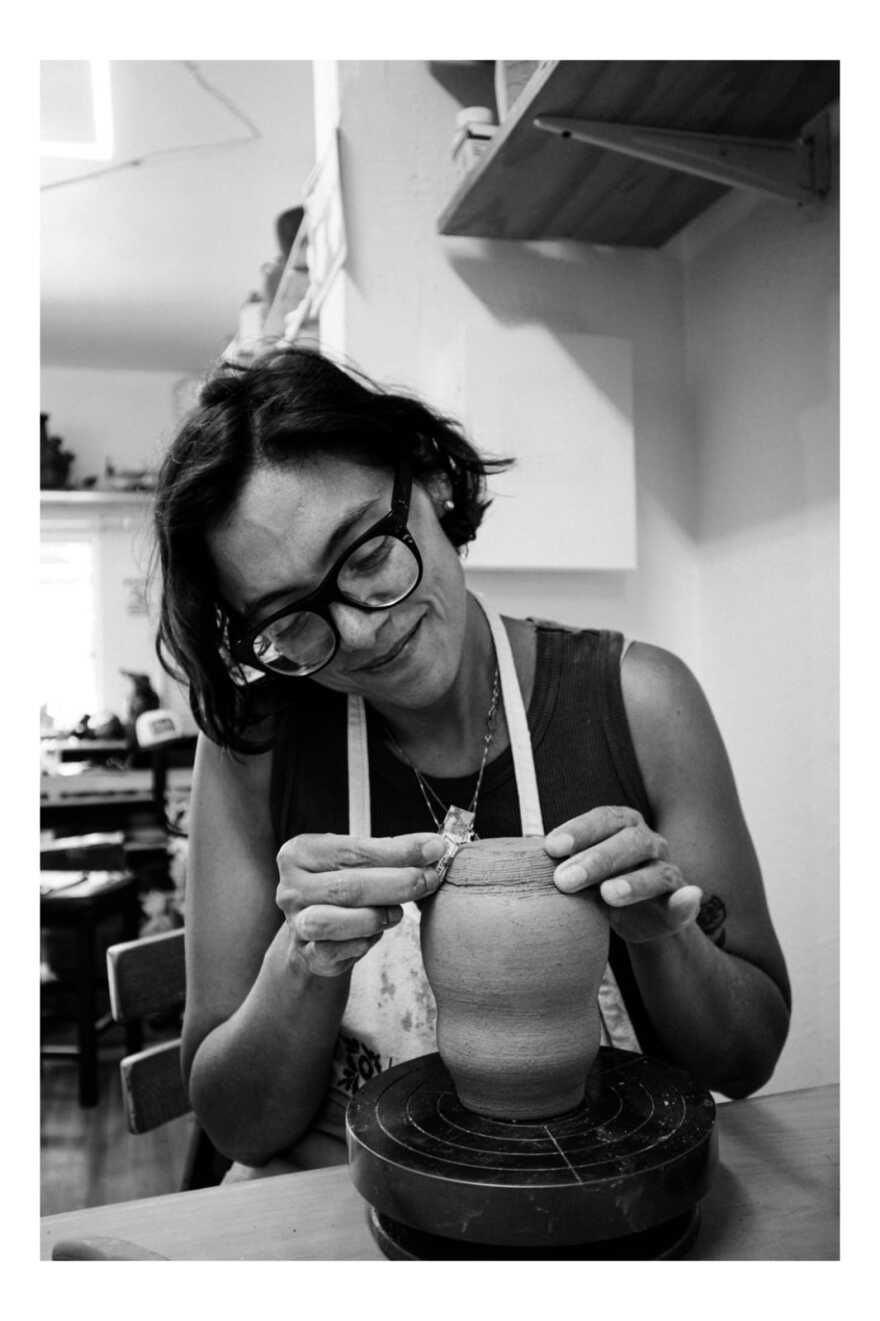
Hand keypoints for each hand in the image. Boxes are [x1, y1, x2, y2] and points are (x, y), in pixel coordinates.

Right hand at [276, 831, 446, 976]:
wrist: (318, 928)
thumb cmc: (345, 884)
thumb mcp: (359, 860)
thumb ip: (390, 852)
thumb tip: (433, 848)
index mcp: (299, 852)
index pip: (353, 850)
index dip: (398, 851)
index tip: (433, 848)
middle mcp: (291, 888)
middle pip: (347, 887)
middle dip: (397, 883)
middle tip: (429, 879)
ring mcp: (296, 923)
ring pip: (334, 922)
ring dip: (375, 916)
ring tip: (398, 912)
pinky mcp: (306, 955)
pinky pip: (336, 951)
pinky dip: (363, 942)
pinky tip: (377, 933)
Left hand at [544, 806, 702, 943]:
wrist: (635, 918)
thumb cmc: (597, 884)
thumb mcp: (578, 868)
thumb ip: (560, 859)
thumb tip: (519, 855)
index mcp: (622, 825)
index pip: (603, 819)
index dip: (579, 830)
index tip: (550, 847)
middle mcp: (648, 842)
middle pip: (628, 843)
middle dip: (595, 859)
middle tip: (564, 879)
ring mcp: (666, 871)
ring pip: (655, 871)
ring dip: (633, 882)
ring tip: (608, 894)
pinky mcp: (678, 903)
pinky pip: (685, 900)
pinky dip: (687, 899)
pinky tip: (688, 897)